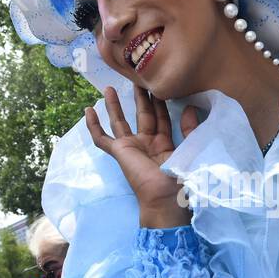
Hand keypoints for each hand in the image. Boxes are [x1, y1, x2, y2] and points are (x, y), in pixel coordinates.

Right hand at [84, 84, 200, 228]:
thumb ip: (190, 129)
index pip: (161, 118)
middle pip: (142, 116)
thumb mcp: (191, 149)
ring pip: (120, 122)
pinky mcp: (119, 153)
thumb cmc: (180, 178)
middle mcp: (146, 144)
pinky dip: (93, 126)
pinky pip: (102, 139)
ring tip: (109, 88)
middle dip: (140, 98)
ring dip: (115, 106)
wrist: (165, 198)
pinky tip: (87, 111)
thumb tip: (191, 107)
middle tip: (139, 79)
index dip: (161, 103)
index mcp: (165, 145)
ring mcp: (131, 148)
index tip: (162, 85)